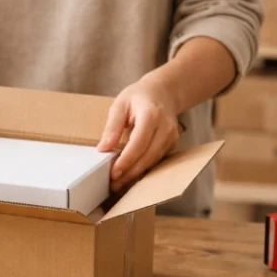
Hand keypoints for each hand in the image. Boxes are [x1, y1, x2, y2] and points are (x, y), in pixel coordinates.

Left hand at [97, 76, 181, 192]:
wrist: (163, 92)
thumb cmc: (138, 97)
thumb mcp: (120, 105)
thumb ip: (112, 127)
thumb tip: (103, 148)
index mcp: (151, 115)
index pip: (139, 143)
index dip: (127, 160)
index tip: (114, 173)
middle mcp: (165, 127)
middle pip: (148, 156)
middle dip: (130, 172)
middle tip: (113, 184)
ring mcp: (172, 137)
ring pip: (153, 161)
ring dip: (136, 174)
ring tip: (118, 183)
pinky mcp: (172, 144)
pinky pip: (157, 160)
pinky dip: (143, 168)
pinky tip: (130, 174)